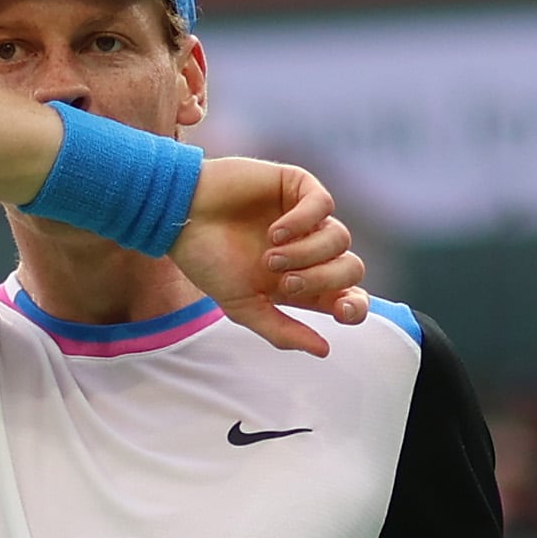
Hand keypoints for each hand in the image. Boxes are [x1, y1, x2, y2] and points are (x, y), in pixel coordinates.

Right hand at [171, 157, 373, 354]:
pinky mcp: (298, 186)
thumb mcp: (243, 307)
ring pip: (340, 238)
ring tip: (270, 256)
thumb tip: (324, 350)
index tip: (341, 310)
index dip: (356, 306)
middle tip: (287, 283)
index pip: (348, 295)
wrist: (180, 218)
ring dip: (307, 253)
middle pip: (350, 269)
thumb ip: (282, 330)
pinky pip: (324, 205)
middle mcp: (310, 250)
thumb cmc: (208, 263)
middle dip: (325, 280)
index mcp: (303, 282)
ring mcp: (307, 217)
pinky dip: (304, 221)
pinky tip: (275, 231)